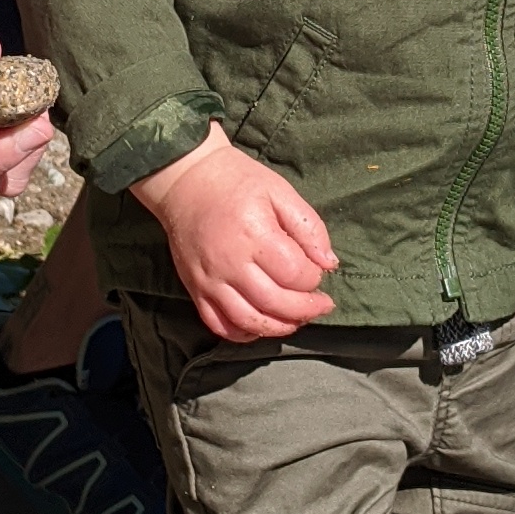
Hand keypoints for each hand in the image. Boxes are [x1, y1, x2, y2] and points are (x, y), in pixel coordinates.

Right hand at [134, 124, 336, 342]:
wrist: (186, 180)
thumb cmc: (237, 181)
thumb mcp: (280, 191)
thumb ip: (309, 227)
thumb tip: (329, 263)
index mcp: (254, 234)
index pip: (295, 274)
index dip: (314, 278)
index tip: (317, 271)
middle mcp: (230, 263)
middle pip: (275, 303)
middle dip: (306, 309)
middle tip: (321, 304)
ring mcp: (209, 280)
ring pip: (249, 321)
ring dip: (279, 327)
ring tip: (297, 318)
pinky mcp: (195, 289)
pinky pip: (220, 325)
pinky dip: (244, 333)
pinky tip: (262, 325)